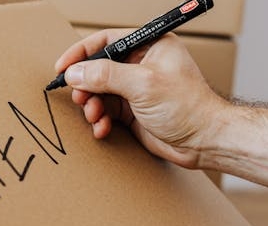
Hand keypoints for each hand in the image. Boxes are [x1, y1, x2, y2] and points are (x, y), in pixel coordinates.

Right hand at [54, 29, 228, 168]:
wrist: (204, 142)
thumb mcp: (143, 84)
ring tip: (94, 116)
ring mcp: (137, 88)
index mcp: (150, 45)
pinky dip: (101, 120)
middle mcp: (142, 64)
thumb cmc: (188, 107)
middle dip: (86, 85)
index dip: (82, 53)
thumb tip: (75, 72)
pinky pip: (107, 112)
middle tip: (79, 98)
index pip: (106, 41)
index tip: (63, 67)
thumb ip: (105, 76)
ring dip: (92, 105)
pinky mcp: (134, 111)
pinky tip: (102, 129)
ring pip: (100, 93)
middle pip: (99, 68)